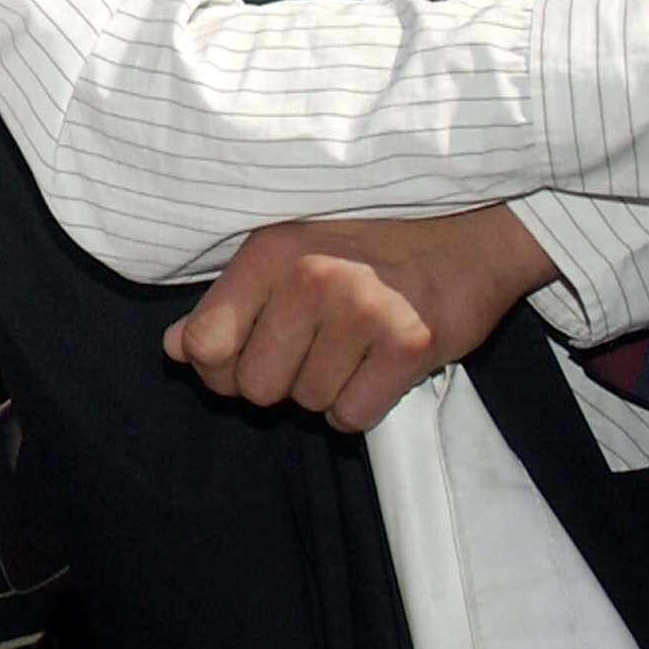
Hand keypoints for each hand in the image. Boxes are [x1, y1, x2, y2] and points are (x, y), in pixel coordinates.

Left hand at [163, 208, 559, 432]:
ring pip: (306, 404)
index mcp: (271, 251)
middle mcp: (311, 280)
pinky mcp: (409, 347)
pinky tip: (376, 364)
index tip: (240, 358)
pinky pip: (351, 416)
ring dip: (323, 388)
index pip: (206, 344)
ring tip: (351, 344)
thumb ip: (230, 298)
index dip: (216, 368)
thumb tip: (176, 347)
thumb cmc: (371, 238)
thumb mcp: (290, 246)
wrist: (472, 232)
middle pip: (255, 388)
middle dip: (277, 381)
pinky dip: (360, 403)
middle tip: (311, 348)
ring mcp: (363, 314)